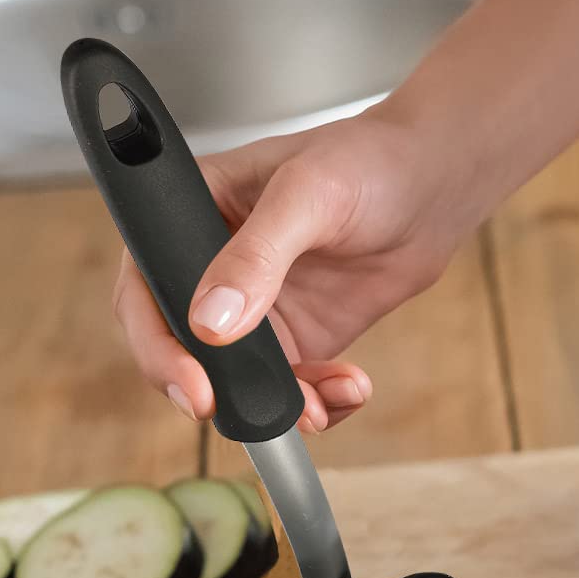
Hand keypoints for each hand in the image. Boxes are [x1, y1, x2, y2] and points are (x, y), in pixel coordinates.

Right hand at [113, 108, 466, 432]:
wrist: (433, 184)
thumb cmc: (367, 161)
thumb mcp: (306, 195)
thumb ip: (256, 257)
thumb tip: (211, 323)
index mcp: (191, 217)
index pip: (145, 291)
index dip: (158, 346)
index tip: (193, 387)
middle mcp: (214, 270)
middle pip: (183, 352)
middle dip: (218, 393)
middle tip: (255, 417)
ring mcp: (256, 312)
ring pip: (241, 384)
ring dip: (279, 408)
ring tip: (322, 404)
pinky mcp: (300, 340)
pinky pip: (294, 391)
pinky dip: (319, 404)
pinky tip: (351, 387)